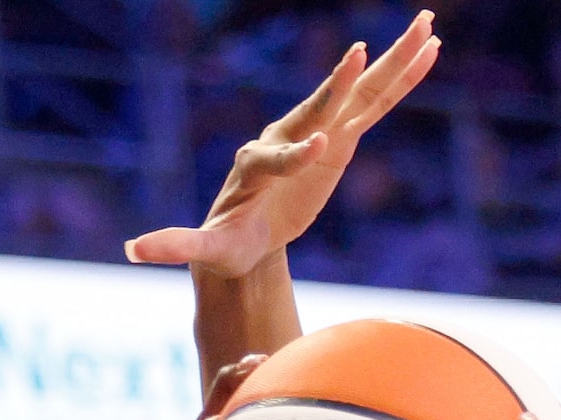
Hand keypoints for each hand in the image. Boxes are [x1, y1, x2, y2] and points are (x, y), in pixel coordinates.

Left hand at [124, 12, 439, 276]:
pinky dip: (402, 82)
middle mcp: (288, 137)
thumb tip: (130, 250)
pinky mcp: (340, 140)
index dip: (299, 154)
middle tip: (363, 49)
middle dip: (343, 80)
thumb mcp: (202, 248)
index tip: (321, 147)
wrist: (242, 234)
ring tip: (427, 27)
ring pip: (358, 94)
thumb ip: (174, 244)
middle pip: (322, 103)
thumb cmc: (224, 242)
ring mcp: (318, 133)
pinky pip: (374, 108)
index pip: (281, 155)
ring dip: (392, 62)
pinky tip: (430, 55)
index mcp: (259, 164)